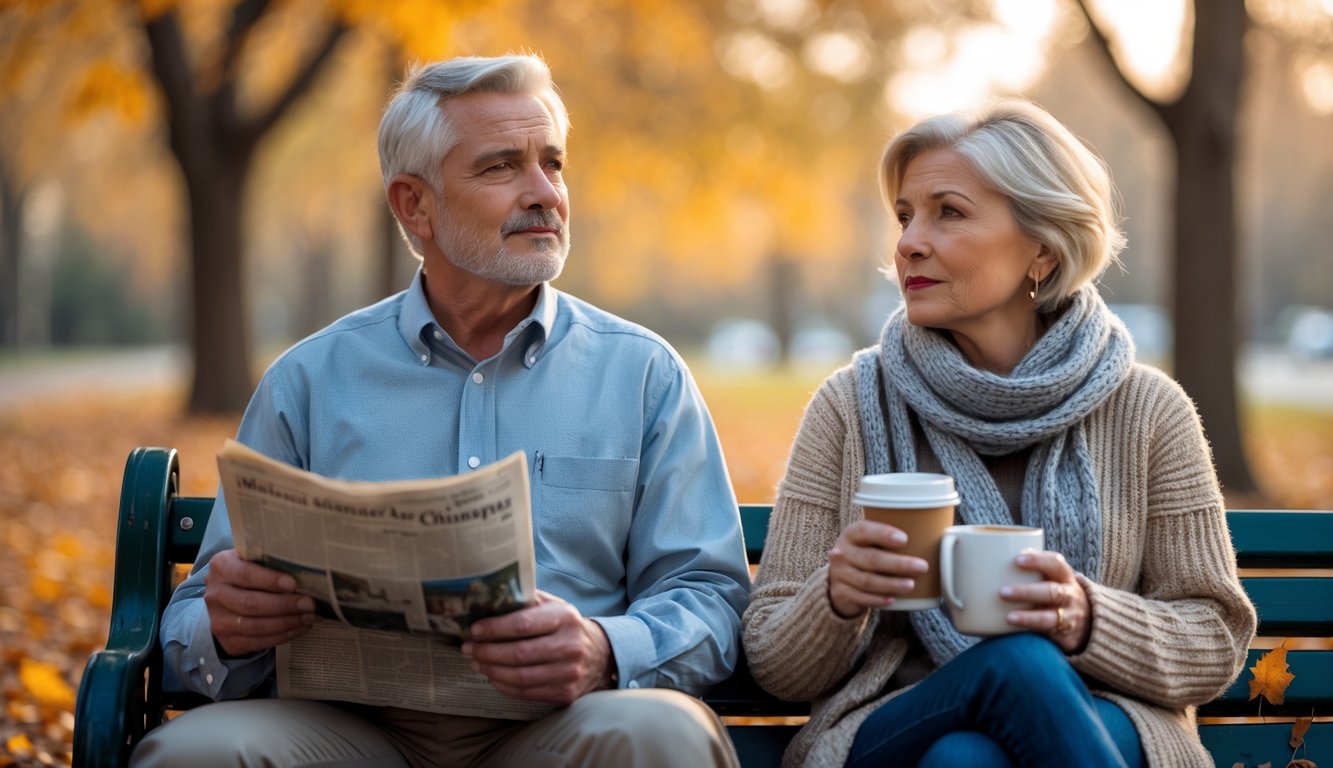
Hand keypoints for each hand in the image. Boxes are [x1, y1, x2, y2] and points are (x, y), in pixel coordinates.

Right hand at [205, 549, 316, 656]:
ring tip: (310, 616)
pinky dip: (283, 636)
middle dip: (284, 605)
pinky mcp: (229, 641)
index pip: (245, 574)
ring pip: (255, 626)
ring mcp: (219, 620)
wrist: (227, 598)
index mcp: (222, 567)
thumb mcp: (254, 560)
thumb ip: (271, 561)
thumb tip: (306, 569)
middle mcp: (215, 594)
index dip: (269, 580)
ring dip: (287, 622)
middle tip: (309, 604)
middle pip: (251, 603)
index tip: (293, 584)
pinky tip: (300, 628)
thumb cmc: (250, 573)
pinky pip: (258, 642)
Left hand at [462, 590, 613, 704]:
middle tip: (468, 648)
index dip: (494, 628)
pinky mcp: (566, 693)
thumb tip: (489, 597)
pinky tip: (493, 676)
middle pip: (518, 654)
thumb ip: (527, 600)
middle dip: (487, 652)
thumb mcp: (554, 606)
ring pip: (520, 677)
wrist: (601, 655)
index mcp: (564, 618)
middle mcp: (569, 645)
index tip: (474, 630)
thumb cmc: (567, 626)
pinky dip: (504, 686)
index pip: (523, 624)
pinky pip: (527, 692)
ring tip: (477, 662)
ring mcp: (569, 672)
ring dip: (492, 670)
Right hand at [826, 520, 928, 618]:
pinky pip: (861, 598)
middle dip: (898, 564)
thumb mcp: (868, 542)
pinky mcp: (841, 593)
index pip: (863, 530)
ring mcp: (840, 574)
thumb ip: (890, 539)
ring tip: (911, 585)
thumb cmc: (864, 554)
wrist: (838, 578)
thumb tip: (936, 535)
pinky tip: (892, 600)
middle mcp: (842, 553)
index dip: (883, 534)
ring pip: (868, 581)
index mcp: (850, 535)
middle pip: (871, 559)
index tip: (904, 539)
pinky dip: (878, 600)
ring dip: (891, 584)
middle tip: (922, 567)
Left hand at [999, 550, 1091, 652]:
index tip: (1017, 560)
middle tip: (1002, 592)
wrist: (1089, 622)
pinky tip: (1017, 634)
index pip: (1055, 563)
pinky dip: (1034, 635)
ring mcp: (1070, 618)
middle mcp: (1070, 596)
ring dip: (1028, 618)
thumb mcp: (1052, 578)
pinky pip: (1051, 637)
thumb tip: (989, 558)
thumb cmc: (1057, 593)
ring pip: (1050, 618)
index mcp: (1065, 576)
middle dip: (1026, 592)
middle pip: (1051, 592)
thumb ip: (1031, 569)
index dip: (1037, 560)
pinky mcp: (1067, 638)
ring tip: (1009, 617)